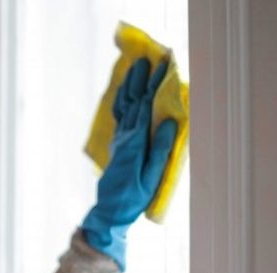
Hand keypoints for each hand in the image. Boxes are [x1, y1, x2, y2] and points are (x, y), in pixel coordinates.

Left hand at [82, 58, 177, 271]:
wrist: (110, 209)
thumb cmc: (134, 197)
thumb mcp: (152, 176)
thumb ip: (160, 149)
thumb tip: (167, 121)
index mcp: (135, 142)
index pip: (145, 107)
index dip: (154, 85)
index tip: (163, 66)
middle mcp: (125, 137)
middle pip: (132, 102)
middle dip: (140, 79)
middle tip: (148, 59)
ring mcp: (119, 139)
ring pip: (123, 106)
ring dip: (129, 86)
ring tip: (135, 68)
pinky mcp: (118, 144)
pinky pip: (119, 116)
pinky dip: (122, 100)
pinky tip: (124, 93)